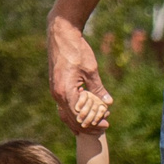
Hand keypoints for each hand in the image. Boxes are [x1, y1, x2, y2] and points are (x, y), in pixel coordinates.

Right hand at [48, 15, 109, 132]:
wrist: (61, 36)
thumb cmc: (77, 50)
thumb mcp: (91, 70)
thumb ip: (98, 88)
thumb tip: (108, 102)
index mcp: (66, 92)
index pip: (79, 117)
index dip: (93, 123)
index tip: (106, 123)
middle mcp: (57, 95)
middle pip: (72, 119)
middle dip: (88, 125)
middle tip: (103, 127)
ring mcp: (55, 91)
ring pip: (66, 114)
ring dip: (81, 120)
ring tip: (95, 124)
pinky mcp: (56, 87)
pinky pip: (64, 106)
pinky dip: (74, 113)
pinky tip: (82, 116)